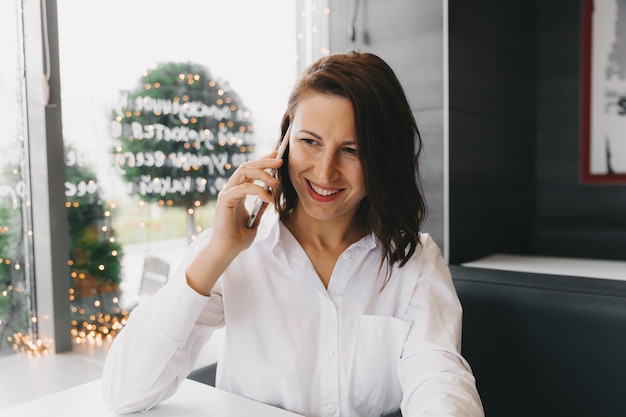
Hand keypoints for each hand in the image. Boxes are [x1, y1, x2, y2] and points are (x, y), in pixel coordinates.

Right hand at [185, 152, 282, 294]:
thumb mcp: (255, 220)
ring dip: (263, 174)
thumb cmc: (238, 238)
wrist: (227, 251)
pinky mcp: (225, 200)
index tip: (275, 155)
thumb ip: (261, 207)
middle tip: (279, 161)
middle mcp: (231, 190)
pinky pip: (243, 188)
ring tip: (276, 182)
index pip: (250, 171)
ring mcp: (227, 194)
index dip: (262, 161)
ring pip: (244, 172)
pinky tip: (268, 199)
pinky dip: (258, 191)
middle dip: (264, 162)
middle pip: (247, 167)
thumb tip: (271, 195)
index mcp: (237, 192)